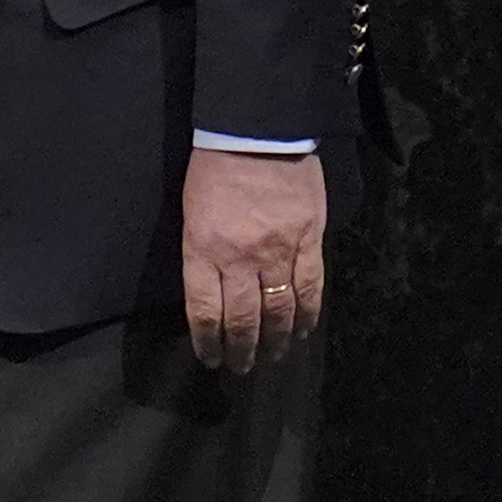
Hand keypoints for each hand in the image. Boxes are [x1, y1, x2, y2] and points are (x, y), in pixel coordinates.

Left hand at [182, 147, 325, 373]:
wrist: (257, 132)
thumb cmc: (213, 166)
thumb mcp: (190, 209)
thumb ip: (202, 251)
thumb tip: (210, 287)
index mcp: (204, 249)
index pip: (205, 310)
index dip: (208, 340)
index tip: (210, 358)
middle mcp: (241, 259)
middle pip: (243, 318)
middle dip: (242, 349)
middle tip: (241, 369)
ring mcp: (279, 253)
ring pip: (279, 311)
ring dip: (276, 341)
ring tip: (272, 358)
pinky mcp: (310, 242)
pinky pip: (311, 288)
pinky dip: (308, 315)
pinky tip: (303, 330)